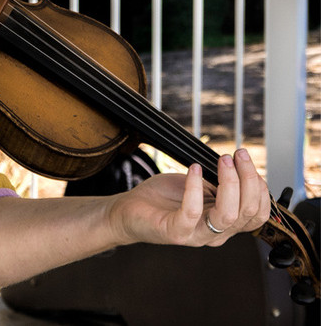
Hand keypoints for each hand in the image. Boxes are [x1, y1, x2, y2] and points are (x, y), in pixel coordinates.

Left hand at [109, 148, 270, 246]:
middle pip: (248, 212)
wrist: (130, 210)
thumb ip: (220, 183)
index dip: (259, 186)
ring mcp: (196, 235)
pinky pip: (192, 212)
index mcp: (225, 224)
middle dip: (247, 178)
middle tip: (236, 154)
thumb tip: (238, 165)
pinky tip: (194, 170)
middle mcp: (216, 233)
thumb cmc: (164, 198)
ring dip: (229, 182)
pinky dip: (195, 187)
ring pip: (228, 215)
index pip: (258, 213)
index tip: (245, 159)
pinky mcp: (175, 232)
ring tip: (222, 160)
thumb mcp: (200, 187)